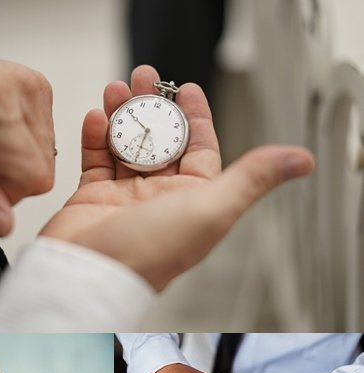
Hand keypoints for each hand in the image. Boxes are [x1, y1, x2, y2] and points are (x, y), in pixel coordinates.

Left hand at [0, 38, 54, 236]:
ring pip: (44, 163)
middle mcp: (26, 89)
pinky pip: (42, 147)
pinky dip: (17, 152)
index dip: (2, 193)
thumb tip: (3, 224)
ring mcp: (37, 89)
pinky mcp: (41, 94)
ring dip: (11, 166)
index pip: (30, 178)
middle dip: (7, 180)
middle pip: (41, 174)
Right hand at [40, 65, 313, 291]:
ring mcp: (125, 201)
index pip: (200, 152)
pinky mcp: (92, 202)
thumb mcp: (214, 209)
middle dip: (154, 107)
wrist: (91, 276)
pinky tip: (96, 116)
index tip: (187, 89)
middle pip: (161, 143)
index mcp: (193, 204)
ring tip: (118, 87)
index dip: (196, 119)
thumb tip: (301, 160)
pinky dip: (95, 136)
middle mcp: (160, 202)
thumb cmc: (149, 253)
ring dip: (123, 114)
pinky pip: (96, 161)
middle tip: (146, 76)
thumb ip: (254, 178)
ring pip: (127, 146)